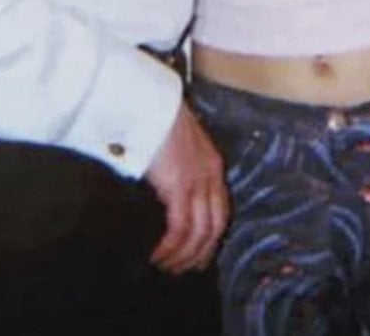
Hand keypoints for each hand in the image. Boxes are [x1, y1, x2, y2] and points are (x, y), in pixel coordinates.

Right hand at [146, 101, 228, 273]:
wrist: (148, 100)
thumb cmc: (154, 116)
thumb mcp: (176, 142)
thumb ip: (177, 163)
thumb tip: (164, 186)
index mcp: (211, 163)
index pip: (220, 210)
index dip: (212, 237)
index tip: (200, 254)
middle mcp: (209, 175)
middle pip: (215, 227)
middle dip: (200, 254)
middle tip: (181, 269)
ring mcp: (196, 181)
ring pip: (199, 234)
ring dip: (182, 256)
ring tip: (164, 266)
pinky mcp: (180, 186)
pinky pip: (180, 229)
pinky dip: (170, 247)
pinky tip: (157, 254)